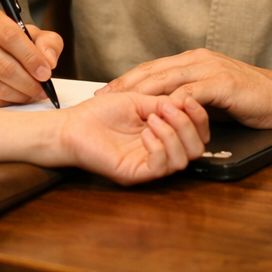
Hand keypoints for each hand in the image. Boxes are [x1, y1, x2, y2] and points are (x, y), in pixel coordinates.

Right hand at [0, 7, 63, 106]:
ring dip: (18, 95)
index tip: (45, 72)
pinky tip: (13, 97)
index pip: (10, 36)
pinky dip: (4, 103)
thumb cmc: (4, 42)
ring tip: (30, 94)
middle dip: (28, 82)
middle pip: (3, 66)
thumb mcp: (28, 33)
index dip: (31, 57)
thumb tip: (49, 60)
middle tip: (42, 90)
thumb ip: (47, 42)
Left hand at [59, 94, 208, 184]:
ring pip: (183, 160)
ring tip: (153, 119)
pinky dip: (158, 146)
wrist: (72, 125)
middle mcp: (159, 149)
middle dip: (188, 125)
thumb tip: (185, 102)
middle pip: (196, 149)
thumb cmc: (98, 114)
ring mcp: (148, 163)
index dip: (198, 117)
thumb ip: (162, 102)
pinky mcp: (136, 173)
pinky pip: (161, 166)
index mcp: (161, 131)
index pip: (196, 133)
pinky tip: (144, 133)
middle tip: (169, 110)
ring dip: (173, 134)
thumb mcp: (137, 100)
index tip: (189, 99)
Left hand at [98, 48, 271, 128]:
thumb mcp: (212, 94)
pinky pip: (189, 93)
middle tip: (104, 96)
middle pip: (152, 71)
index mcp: (193, 60)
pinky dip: (171, 102)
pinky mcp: (220, 83)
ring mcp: (208, 69)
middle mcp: (197, 60)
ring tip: (121, 103)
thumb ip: (189, 96)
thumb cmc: (249, 97)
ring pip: (166, 78)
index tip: (107, 90)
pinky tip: (157, 112)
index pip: (153, 68)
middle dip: (125, 84)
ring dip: (141, 92)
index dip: (128, 79)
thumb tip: (165, 107)